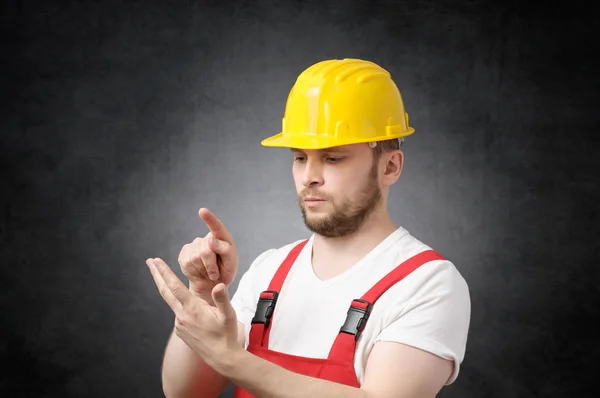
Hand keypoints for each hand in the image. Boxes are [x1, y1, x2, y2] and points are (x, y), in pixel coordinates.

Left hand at [146, 257, 240, 371]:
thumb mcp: (228, 314)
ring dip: (168, 288)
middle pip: (165, 291)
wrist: (221, 357)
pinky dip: (179, 303)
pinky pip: (178, 312)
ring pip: (172, 301)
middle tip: (149, 262)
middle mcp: (181, 316)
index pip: (174, 286)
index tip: (156, 261)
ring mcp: (179, 324)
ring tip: (167, 277)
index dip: (164, 272)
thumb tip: (219, 285)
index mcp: (192, 309)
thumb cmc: (226, 335)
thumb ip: (222, 298)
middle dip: (156, 275)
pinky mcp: (180, 330)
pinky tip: (187, 303)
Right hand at [178, 208, 238, 300]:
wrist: (212, 284)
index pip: (216, 227)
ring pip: (194, 258)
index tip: (202, 211)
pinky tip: (199, 272)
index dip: (209, 219)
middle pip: (205, 251)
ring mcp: (193, 245)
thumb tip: (211, 240)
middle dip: (211, 266)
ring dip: (203, 271)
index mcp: (222, 237)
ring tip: (208, 273)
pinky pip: (186, 264)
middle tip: (215, 274)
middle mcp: (206, 239)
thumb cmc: (225, 271)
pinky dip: (194, 272)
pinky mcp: (183, 254)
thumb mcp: (231, 263)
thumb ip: (225, 250)